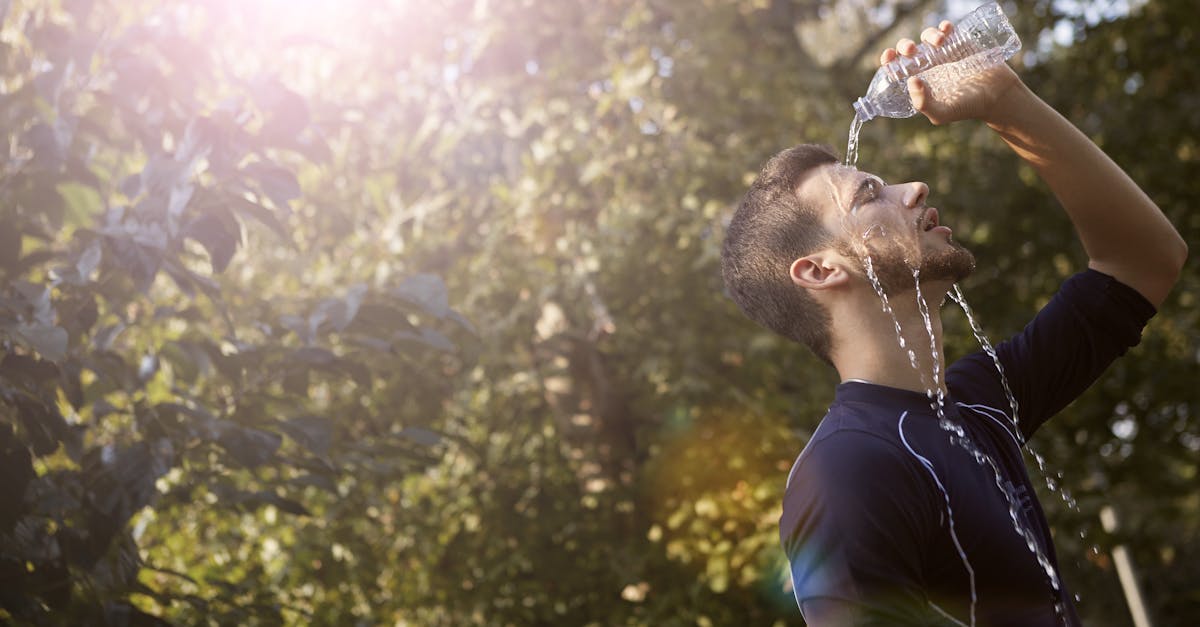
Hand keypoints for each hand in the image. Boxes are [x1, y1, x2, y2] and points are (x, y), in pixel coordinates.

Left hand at [881, 21, 1022, 124]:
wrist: (998, 95)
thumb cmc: (968, 107)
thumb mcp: (942, 113)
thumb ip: (923, 103)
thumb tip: (911, 80)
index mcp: (919, 81)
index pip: (897, 68)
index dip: (888, 60)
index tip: (889, 56)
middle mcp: (928, 65)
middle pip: (908, 49)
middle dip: (904, 45)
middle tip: (911, 50)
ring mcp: (944, 53)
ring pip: (927, 36)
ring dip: (928, 35)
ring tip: (939, 42)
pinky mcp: (960, 43)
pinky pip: (947, 29)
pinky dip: (944, 26)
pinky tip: (946, 30)